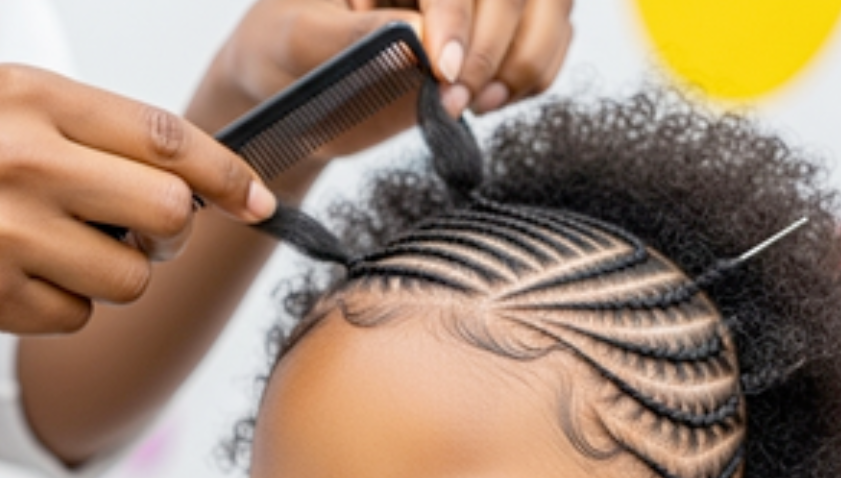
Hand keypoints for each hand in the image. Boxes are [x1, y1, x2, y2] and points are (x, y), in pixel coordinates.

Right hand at [0, 65, 275, 334]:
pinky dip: (59, 306)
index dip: (226, 173)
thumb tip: (192, 180)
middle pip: (168, 214)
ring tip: (52, 251)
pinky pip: (78, 318)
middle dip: (168, 232)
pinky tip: (12, 278)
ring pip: (132, 278)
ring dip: (111, 275)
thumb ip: (95, 132)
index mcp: (32, 98)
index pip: (164, 137)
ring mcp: (4, 232)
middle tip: (138, 230)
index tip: (256, 198)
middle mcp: (22, 159)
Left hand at [191, 0, 573, 173]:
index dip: (458, 17)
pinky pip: (554, 39)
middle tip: (456, 101)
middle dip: (491, 49)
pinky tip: (490, 100)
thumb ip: (349, 39)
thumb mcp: (297, 42)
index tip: (442, 70)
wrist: (297, 82)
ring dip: (523, 63)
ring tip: (475, 104)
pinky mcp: (502, 25)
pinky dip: (534, 77)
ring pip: (551, 7)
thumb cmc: (285, 52)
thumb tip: (418, 40)